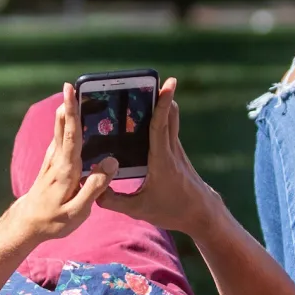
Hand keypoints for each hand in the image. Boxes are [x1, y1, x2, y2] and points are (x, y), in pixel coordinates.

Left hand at [0, 84, 112, 244]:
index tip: (70, 90)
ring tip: (75, 97)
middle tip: (73, 85)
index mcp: (66, 169)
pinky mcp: (51, 165)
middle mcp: (57, 160)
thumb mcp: (78, 211)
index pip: (71, 134)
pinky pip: (60, 140)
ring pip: (60, 131)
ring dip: (67, 113)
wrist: (27, 225)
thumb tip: (111, 162)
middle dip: (69, 105)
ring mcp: (52, 161)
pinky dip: (66, 127)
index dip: (73, 111)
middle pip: (63, 126)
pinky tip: (71, 122)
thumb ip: (95, 187)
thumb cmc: (53, 221)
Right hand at [98, 77, 223, 236]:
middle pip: (169, 115)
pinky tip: (147, 119)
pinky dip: (161, 119)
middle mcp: (171, 150)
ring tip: (146, 92)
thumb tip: (92, 190)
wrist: (202, 215)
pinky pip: (169, 130)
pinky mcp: (177, 154)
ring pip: (171, 120)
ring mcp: (176, 151)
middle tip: (151, 79)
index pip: (161, 126)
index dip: (162, 103)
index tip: (168, 83)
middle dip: (161, 96)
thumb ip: (114, 200)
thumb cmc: (172, 211)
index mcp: (162, 160)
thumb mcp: (139, 209)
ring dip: (162, 105)